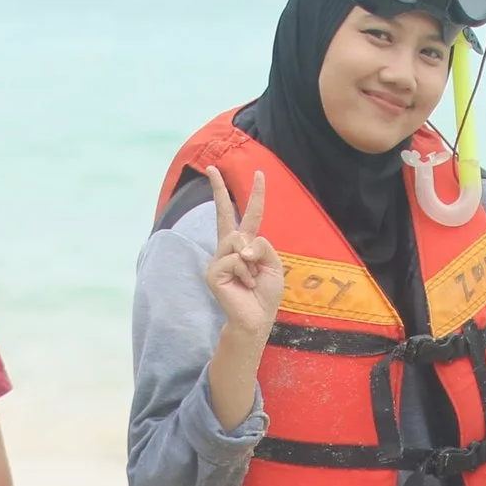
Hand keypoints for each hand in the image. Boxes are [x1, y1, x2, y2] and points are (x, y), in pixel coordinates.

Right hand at [203, 167, 285, 341]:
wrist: (257, 318)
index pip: (249, 215)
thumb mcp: (274, 264)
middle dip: (217, 189)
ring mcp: (218, 258)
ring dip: (251, 260)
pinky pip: (234, 259)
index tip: (259, 174)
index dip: (255, 195)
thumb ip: (262, 245)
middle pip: (222, 212)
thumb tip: (241, 245)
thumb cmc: (265, 293)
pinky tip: (243, 285)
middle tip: (211, 167)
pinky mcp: (212, 271)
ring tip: (250, 279)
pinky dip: (245, 272)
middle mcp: (229, 248)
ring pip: (237, 239)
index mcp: (246, 245)